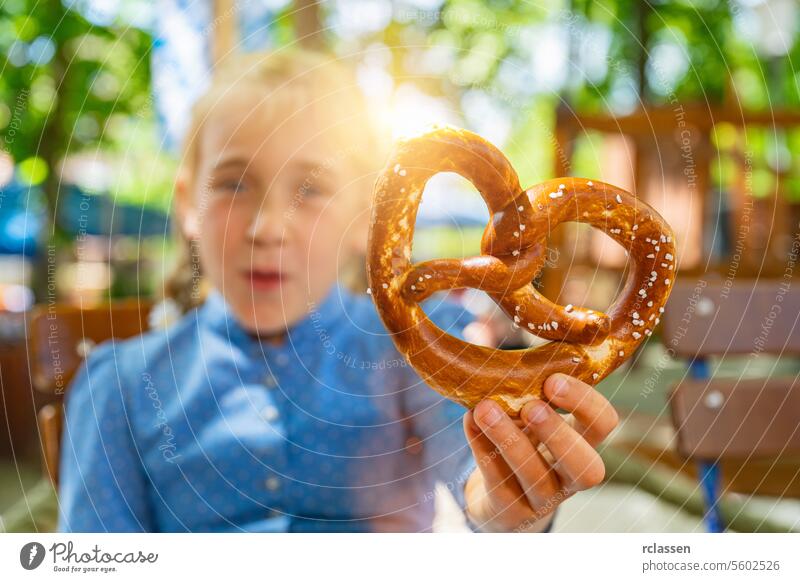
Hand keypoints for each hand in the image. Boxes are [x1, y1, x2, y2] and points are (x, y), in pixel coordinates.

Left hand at [462, 373, 618, 531]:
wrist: (501, 498)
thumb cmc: (523, 442)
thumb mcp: (534, 415)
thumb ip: (529, 389)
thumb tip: (502, 347)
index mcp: (583, 442)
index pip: (604, 424)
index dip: (586, 403)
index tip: (553, 379)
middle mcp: (570, 475)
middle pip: (587, 467)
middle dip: (558, 434)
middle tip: (531, 405)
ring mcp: (542, 498)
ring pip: (536, 477)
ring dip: (510, 439)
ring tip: (485, 409)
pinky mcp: (511, 511)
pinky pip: (498, 481)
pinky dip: (481, 447)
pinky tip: (470, 421)